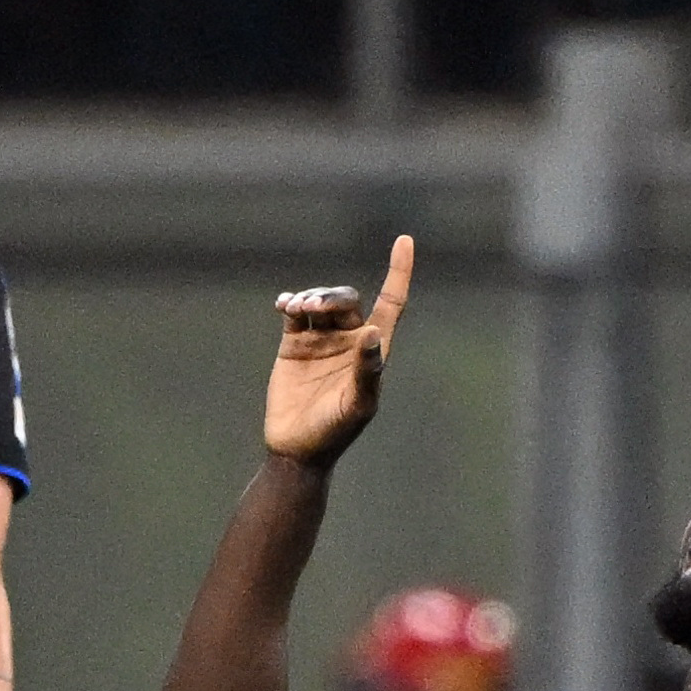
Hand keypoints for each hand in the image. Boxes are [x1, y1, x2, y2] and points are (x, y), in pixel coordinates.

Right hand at [265, 235, 414, 463]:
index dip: (399, 273)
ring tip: (297, 307)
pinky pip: (294, 313)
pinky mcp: (293, 344)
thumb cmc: (334, 432)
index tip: (405, 241)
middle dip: (331, 296)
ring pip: (320, 302)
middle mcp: (349, 339)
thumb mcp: (358, 406)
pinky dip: (290, 303)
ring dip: (310, 297)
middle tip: (312, 305)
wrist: (296, 449)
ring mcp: (320, 339)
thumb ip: (367, 372)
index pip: (391, 303)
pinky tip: (285, 306)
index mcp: (372, 350)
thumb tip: (372, 333)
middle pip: (347, 299)